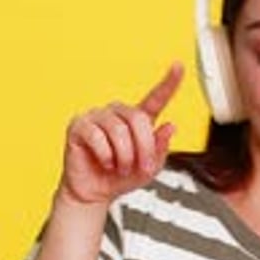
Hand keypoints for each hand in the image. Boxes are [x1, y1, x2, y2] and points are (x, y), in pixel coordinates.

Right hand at [58, 62, 183, 205]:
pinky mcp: (79, 126)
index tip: (179, 67)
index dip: (168, 83)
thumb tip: (170, 127)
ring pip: (119, 130)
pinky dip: (105, 155)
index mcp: (137, 121)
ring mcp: (97, 117)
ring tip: (120, 168)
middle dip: (144, 148)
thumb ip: (160, 149)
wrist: (94, 193)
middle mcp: (118, 114)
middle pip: (138, 118)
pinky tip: (105, 162)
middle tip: (141, 167)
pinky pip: (97, 136)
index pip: (155, 98)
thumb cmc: (119, 178)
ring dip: (124, 156)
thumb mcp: (148, 169)